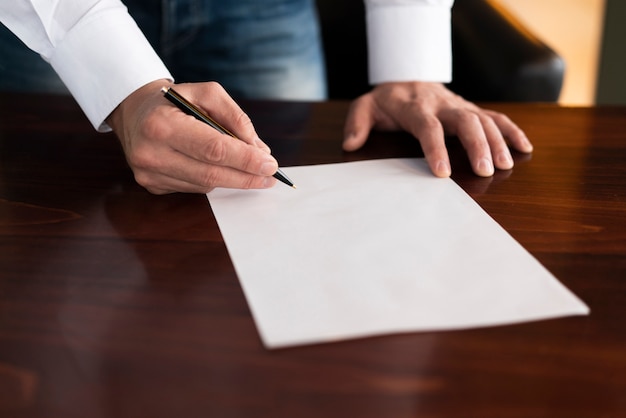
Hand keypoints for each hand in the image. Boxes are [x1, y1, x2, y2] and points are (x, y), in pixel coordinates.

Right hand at [107, 79, 277, 193]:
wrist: (134, 112)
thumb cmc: (174, 101)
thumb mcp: (205, 93)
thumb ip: (235, 117)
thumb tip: (258, 149)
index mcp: (162, 124)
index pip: (214, 149)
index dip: (245, 159)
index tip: (270, 165)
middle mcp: (151, 153)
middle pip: (211, 174)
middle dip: (246, 176)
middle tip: (270, 176)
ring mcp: (149, 173)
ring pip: (205, 185)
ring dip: (231, 178)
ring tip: (248, 168)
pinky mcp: (151, 185)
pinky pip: (194, 188)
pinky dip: (211, 180)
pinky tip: (215, 167)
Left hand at [342, 82, 532, 176]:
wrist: (407, 76)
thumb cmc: (386, 100)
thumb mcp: (365, 106)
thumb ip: (357, 123)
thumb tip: (350, 144)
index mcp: (414, 107)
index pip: (427, 127)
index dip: (435, 148)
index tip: (442, 172)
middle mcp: (441, 105)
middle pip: (464, 121)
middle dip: (477, 145)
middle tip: (486, 171)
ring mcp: (459, 106)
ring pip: (483, 119)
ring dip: (497, 141)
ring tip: (506, 165)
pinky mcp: (470, 109)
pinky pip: (495, 117)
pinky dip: (511, 131)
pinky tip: (525, 148)